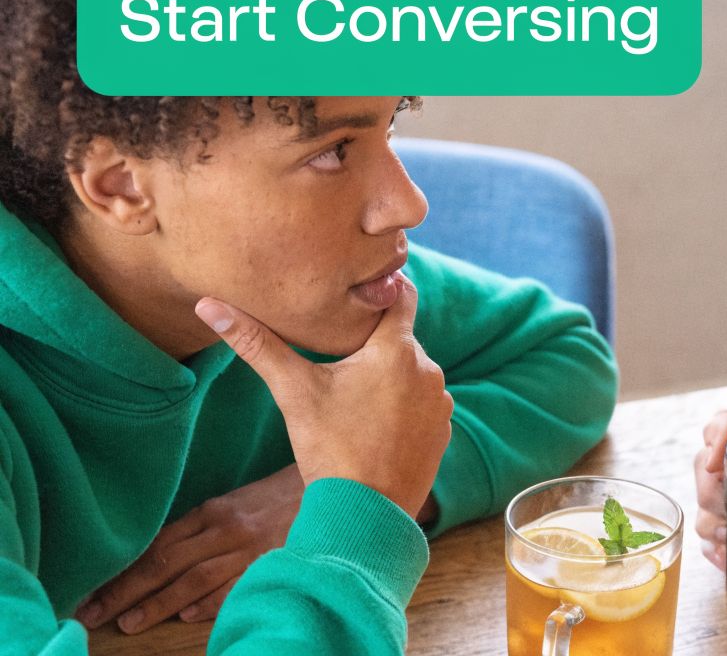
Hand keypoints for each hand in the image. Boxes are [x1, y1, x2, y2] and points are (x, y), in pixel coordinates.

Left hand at [75, 464, 303, 633]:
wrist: (330, 490)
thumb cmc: (274, 502)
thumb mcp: (233, 506)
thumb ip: (199, 531)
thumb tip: (155, 560)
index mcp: (212, 512)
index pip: (156, 545)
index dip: (121, 572)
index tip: (91, 594)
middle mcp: (225, 529)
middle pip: (167, 562)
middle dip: (126, 591)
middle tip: (93, 616)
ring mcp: (250, 548)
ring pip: (196, 578)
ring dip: (160, 603)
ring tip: (130, 624)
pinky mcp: (274, 562)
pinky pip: (237, 585)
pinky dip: (213, 602)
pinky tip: (189, 616)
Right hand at [193, 272, 452, 519]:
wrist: (365, 515)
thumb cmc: (329, 449)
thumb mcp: (292, 391)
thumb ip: (256, 344)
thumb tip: (208, 305)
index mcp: (397, 350)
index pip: (401, 293)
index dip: (380, 286)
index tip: (356, 290)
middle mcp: (429, 370)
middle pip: (400, 337)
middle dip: (372, 341)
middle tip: (339, 345)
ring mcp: (440, 402)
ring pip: (412, 371)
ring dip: (388, 375)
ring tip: (354, 391)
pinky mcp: (443, 430)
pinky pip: (423, 402)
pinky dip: (402, 404)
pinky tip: (374, 421)